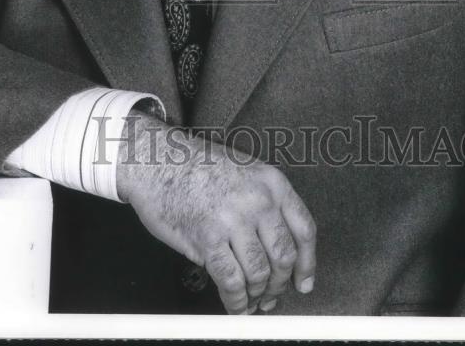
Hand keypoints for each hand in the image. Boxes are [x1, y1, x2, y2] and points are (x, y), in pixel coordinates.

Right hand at [116, 112, 316, 313]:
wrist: (157, 160)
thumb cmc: (194, 165)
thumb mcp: (244, 171)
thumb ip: (265, 204)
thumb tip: (275, 248)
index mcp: (271, 182)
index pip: (304, 229)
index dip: (307, 263)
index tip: (303, 281)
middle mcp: (258, 200)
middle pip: (284, 256)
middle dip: (278, 284)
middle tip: (271, 295)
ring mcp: (234, 219)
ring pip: (259, 273)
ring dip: (256, 294)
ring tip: (250, 300)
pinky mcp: (208, 238)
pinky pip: (232, 281)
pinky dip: (235, 301)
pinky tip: (234, 304)